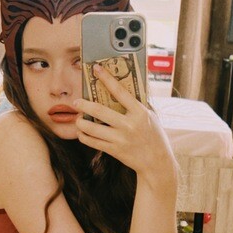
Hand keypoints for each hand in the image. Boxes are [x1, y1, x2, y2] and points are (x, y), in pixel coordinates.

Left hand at [74, 65, 175, 180]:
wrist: (157, 162)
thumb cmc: (155, 136)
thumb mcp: (151, 116)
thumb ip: (139, 103)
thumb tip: (127, 86)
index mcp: (140, 113)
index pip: (120, 91)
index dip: (107, 78)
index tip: (96, 69)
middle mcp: (129, 125)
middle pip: (99, 111)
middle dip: (84, 105)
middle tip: (76, 101)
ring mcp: (120, 139)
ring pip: (92, 129)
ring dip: (80, 122)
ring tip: (78, 119)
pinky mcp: (114, 150)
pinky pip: (93, 142)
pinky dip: (84, 136)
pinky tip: (82, 132)